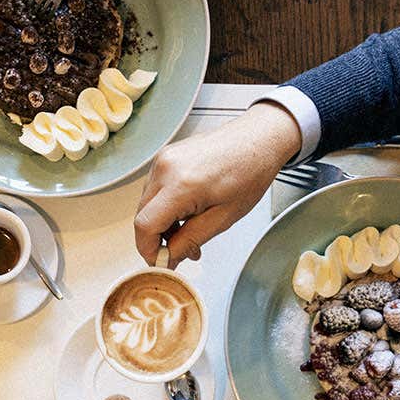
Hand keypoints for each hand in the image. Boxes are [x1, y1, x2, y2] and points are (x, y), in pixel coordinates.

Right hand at [133, 102, 301, 267]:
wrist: (257, 139)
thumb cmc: (249, 172)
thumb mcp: (223, 218)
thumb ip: (191, 240)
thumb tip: (170, 258)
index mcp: (181, 185)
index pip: (145, 225)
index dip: (149, 249)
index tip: (161, 261)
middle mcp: (165, 169)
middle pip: (142, 215)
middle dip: (157, 238)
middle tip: (181, 250)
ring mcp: (163, 160)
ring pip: (147, 203)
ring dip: (162, 222)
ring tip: (190, 229)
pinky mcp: (165, 157)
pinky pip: (155, 189)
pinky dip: (165, 205)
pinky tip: (187, 210)